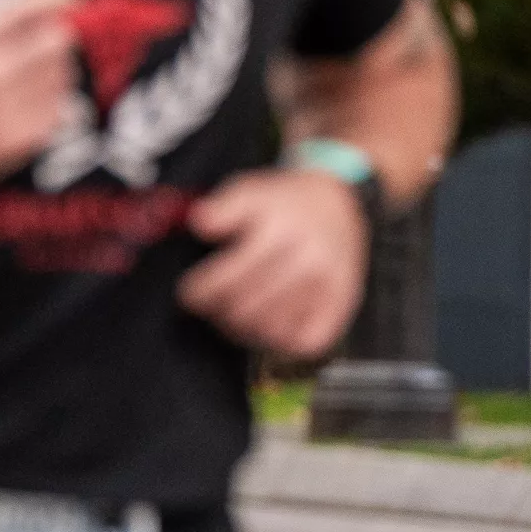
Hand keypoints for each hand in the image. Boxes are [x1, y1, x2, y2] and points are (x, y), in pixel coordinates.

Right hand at [0, 0, 85, 192]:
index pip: (38, 6)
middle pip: (60, 38)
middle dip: (55, 34)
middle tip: (40, 38)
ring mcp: (9, 111)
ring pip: (63, 73)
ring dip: (52, 68)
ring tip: (21, 75)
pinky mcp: (23, 138)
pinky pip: (60, 105)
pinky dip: (49, 99)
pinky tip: (22, 101)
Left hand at [178, 169, 367, 358]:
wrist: (338, 205)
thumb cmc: (284, 204)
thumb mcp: (250, 191)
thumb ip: (222, 208)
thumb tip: (201, 223)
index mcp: (281, 230)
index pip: (230, 276)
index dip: (201, 292)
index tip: (189, 294)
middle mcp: (308, 259)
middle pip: (248, 306)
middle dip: (217, 311)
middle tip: (209, 306)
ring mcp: (327, 284)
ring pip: (272, 328)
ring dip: (242, 328)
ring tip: (232, 313)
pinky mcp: (341, 304)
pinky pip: (305, 341)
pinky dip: (280, 340)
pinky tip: (267, 324)